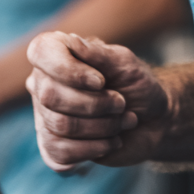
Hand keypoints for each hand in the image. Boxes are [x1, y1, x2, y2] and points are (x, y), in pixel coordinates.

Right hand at [26, 32, 169, 171]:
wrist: (152, 121)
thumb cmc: (137, 85)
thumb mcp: (125, 63)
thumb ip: (98, 53)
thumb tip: (72, 41)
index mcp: (58, 52)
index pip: (41, 52)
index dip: (69, 70)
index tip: (101, 81)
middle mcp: (44, 82)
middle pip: (50, 95)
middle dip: (95, 103)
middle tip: (121, 103)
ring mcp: (46, 115)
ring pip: (59, 125)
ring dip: (101, 126)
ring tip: (123, 121)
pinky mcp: (54, 145)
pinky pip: (60, 152)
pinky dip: (95, 148)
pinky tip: (112, 141)